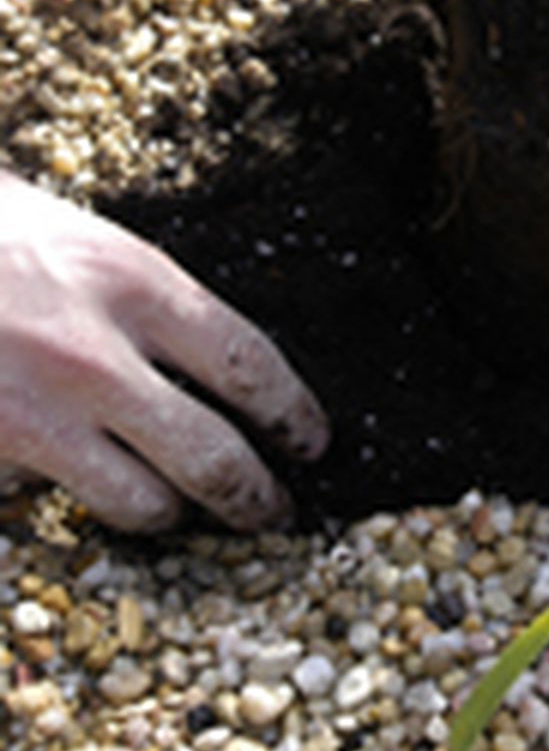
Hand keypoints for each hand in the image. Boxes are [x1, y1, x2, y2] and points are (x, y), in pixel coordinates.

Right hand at [0, 171, 327, 532]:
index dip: (293, 413)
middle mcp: (96, 357)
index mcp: (134, 284)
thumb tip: (198, 356)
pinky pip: (40, 500)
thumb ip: (135, 299)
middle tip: (273, 513)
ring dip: (163, 512)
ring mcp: (34, 415)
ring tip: (172, 513)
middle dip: (253, 496)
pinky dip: (49, 495)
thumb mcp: (75, 236)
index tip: (312, 442)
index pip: (249, 364)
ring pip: (137, 501)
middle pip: (213, 454)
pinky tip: (49, 478)